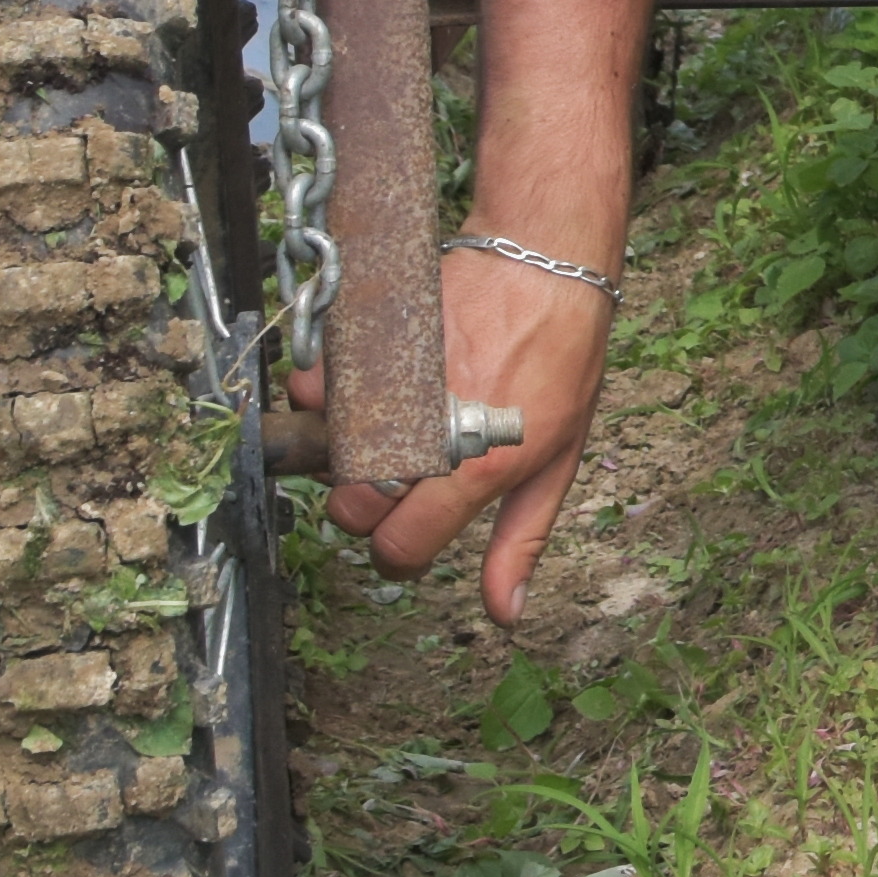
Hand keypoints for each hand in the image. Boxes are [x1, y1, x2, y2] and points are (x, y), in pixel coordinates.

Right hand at [303, 247, 607, 627]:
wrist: (547, 263)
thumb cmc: (563, 362)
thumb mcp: (559, 459)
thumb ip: (521, 539)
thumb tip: (504, 613)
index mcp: (475, 469)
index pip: (397, 548)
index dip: (399, 554)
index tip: (410, 537)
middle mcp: (425, 430)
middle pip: (350, 508)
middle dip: (365, 507)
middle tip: (398, 481)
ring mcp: (389, 382)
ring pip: (325, 449)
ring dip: (344, 449)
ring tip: (388, 428)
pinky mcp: (365, 339)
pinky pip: (314, 386)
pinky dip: (326, 394)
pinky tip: (366, 389)